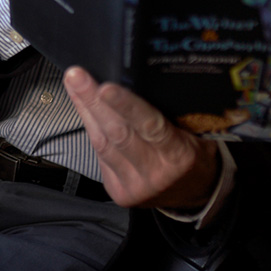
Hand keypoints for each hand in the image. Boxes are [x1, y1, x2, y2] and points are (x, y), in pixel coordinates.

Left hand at [63, 66, 219, 209]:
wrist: (196, 195)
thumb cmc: (194, 154)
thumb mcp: (196, 132)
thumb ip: (170, 113)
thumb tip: (137, 77)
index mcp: (179, 156)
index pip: (149, 126)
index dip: (125, 105)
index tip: (105, 87)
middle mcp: (155, 173)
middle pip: (117, 133)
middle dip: (92, 100)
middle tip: (76, 75)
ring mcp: (135, 186)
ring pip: (102, 143)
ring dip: (85, 109)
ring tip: (74, 83)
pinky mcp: (119, 191)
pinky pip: (99, 154)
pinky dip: (90, 127)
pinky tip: (82, 106)